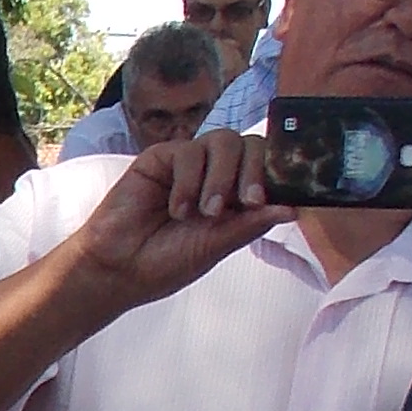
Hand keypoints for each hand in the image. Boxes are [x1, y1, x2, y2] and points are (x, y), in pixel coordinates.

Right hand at [64, 124, 293, 315]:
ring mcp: (189, 164)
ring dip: (222, 178)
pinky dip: (188, 181)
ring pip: (225, 141)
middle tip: (248, 203)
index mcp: (234, 196)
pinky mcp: (161, 157)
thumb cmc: (165, 262)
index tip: (273, 199)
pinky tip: (176, 209)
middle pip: (251, 146)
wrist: (118, 269)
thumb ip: (252, 223)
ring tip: (206, 212)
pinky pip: (189, 151)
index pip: (266, 167)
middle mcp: (215, 174)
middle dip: (254, 172)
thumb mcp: (218, 246)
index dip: (276, 174)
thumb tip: (293, 208)